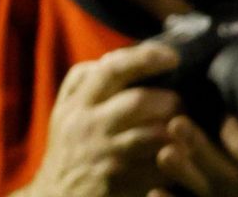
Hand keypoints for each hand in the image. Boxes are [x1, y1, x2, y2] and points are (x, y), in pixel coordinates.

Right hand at [23, 42, 181, 196]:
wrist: (53, 196)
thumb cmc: (71, 144)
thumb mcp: (67, 110)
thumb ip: (87, 80)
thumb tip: (116, 55)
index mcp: (78, 104)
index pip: (112, 70)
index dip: (146, 57)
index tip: (173, 57)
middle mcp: (87, 127)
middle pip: (140, 102)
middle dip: (169, 100)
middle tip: (180, 105)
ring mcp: (101, 157)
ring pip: (153, 135)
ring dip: (177, 131)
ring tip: (183, 130)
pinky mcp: (114, 183)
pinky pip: (155, 166)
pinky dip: (171, 159)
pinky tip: (176, 156)